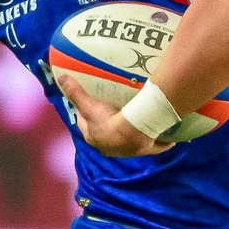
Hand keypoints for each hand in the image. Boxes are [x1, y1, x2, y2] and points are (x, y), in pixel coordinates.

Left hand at [57, 74, 174, 157]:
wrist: (132, 134)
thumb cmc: (109, 121)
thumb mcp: (89, 105)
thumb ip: (75, 92)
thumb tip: (60, 78)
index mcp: (95, 139)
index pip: (86, 125)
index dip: (85, 115)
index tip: (89, 104)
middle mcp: (110, 148)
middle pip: (106, 135)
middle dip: (108, 126)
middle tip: (113, 109)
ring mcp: (129, 151)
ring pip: (129, 142)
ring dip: (131, 134)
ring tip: (136, 122)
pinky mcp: (147, 150)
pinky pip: (155, 147)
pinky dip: (161, 144)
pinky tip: (168, 140)